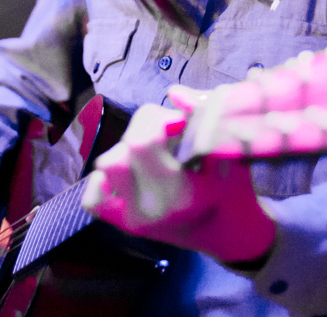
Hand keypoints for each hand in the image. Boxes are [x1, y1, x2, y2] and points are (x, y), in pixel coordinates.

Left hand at [80, 88, 276, 264]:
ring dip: (126, 151)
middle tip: (167, 137)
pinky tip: (129, 174)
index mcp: (180, 195)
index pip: (142, 141)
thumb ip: (204, 119)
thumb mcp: (229, 156)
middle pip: (124, 148)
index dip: (160, 120)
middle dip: (145, 130)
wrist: (229, 234)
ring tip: (151, 155)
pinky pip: (93, 198)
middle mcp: (151, 209)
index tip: (181, 124)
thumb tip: (174, 93)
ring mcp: (133, 219)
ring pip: (106, 166)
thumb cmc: (233, 191)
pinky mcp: (122, 224)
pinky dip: (104, 181)